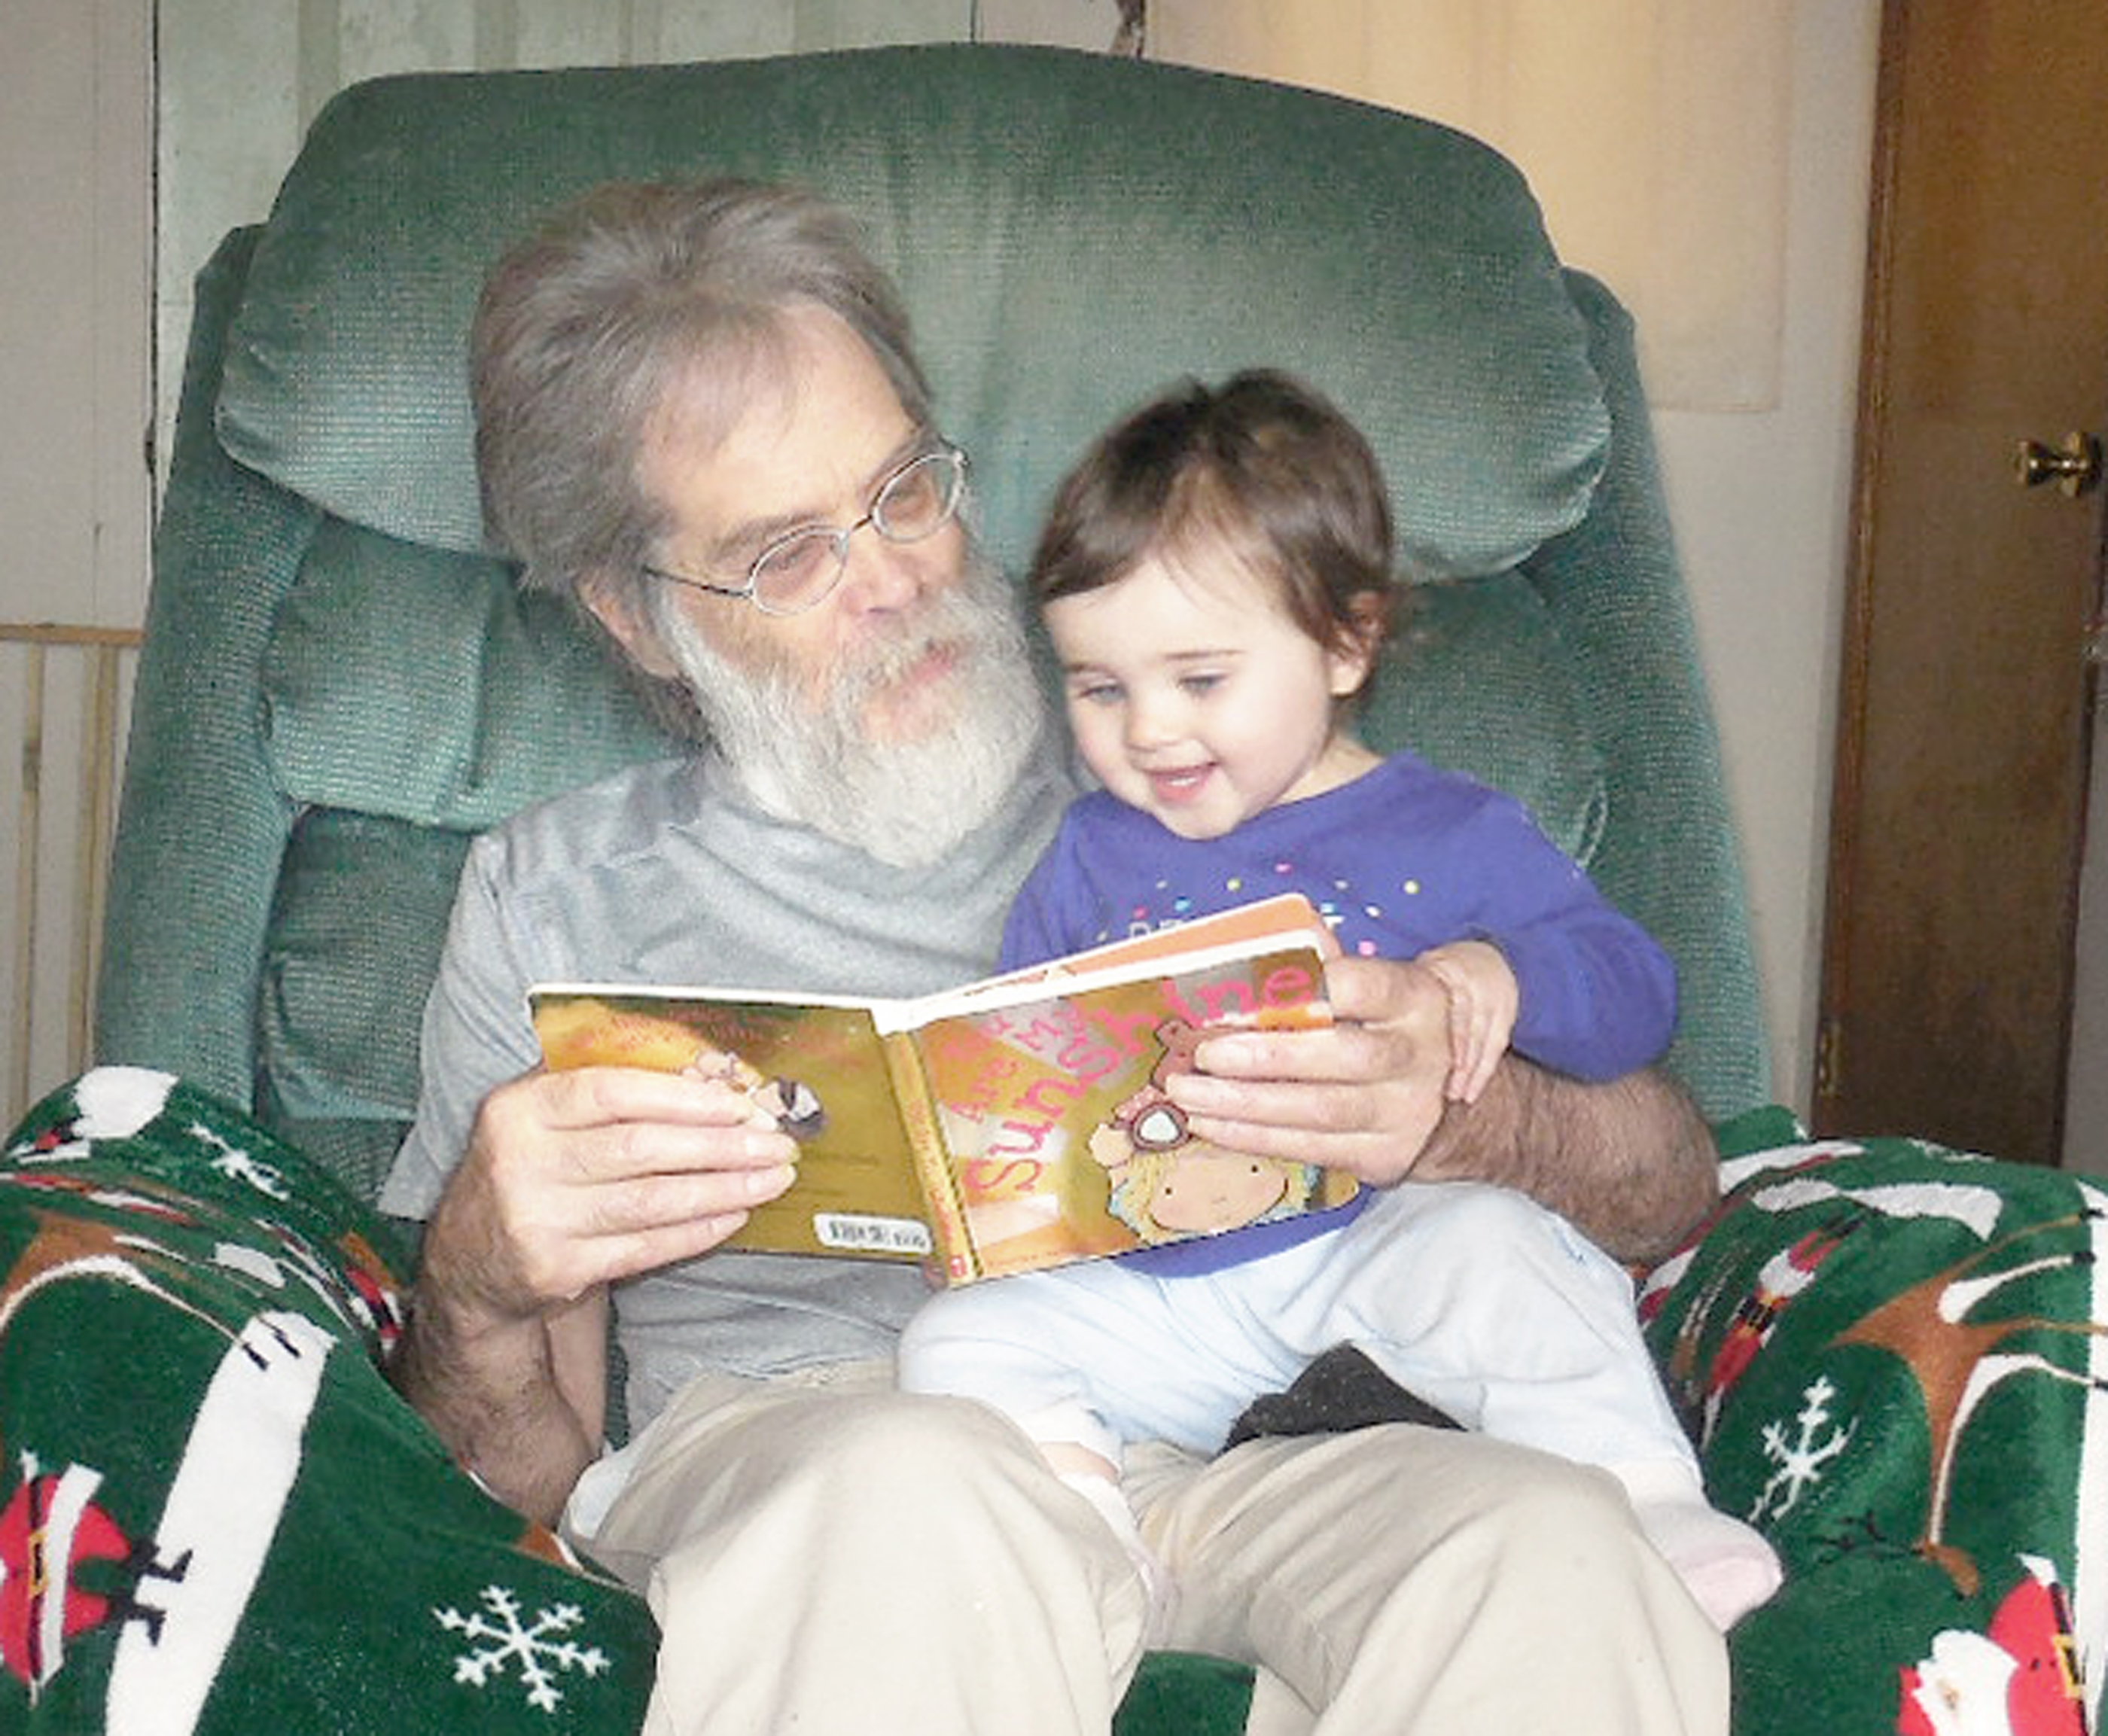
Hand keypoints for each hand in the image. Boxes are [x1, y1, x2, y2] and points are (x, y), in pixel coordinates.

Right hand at [423, 1064, 799, 1328]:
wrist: (466, 1260)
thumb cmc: (525, 1168)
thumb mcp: (539, 1114)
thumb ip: (603, 1084)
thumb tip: (705, 1070)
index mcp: (520, 1108)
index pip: (612, 1091)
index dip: (683, 1097)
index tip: (739, 1103)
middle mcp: (521, 1162)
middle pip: (641, 1149)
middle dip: (721, 1146)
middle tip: (775, 1144)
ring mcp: (538, 1220)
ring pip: (650, 1201)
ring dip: (722, 1189)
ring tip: (771, 1179)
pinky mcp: (556, 1269)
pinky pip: (644, 1247)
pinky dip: (697, 1231)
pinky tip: (734, 1215)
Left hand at [1159, 954, 1452, 1186]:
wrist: (1454, 1101)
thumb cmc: (1390, 1028)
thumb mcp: (1379, 987)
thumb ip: (1326, 965)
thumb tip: (1262, 940)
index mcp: (1413, 1000)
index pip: (1362, 986)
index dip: (1303, 986)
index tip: (1244, 992)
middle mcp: (1416, 1057)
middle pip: (1340, 1055)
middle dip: (1264, 1055)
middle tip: (1204, 1053)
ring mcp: (1403, 1112)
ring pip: (1318, 1111)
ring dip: (1243, 1104)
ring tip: (1187, 1092)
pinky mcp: (1383, 1155)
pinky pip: (1310, 1148)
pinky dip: (1252, 1137)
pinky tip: (1209, 1123)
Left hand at [1415, 939, 1519, 1104]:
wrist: (1484, 958)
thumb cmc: (1440, 971)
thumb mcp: (1424, 970)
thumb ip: (1401, 993)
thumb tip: (1366, 1025)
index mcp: (1456, 973)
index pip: (1460, 1009)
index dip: (1457, 1038)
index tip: (1447, 1064)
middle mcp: (1481, 988)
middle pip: (1475, 1029)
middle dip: (1464, 1063)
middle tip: (1451, 1092)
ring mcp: (1498, 1002)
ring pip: (1489, 1042)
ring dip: (1475, 1072)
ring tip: (1461, 1096)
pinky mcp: (1506, 1018)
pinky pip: (1497, 1047)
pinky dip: (1484, 1071)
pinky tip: (1471, 1091)